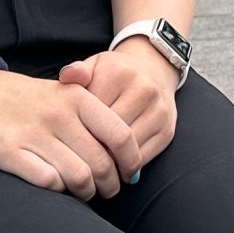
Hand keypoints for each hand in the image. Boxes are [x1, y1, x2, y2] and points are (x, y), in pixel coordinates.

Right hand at [0, 67, 142, 199]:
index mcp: (77, 98)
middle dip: (110, 185)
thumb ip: (93, 118)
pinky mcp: (9, 152)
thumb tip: (126, 153)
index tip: (130, 173)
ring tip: (85, 194)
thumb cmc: (26, 100)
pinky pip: (49, 182)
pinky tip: (57, 187)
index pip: (121, 135)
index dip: (131, 161)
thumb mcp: (63, 94)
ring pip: (79, 177)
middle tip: (108, 191)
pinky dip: (58, 191)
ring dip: (86, 193)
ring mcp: (34, 133)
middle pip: (102, 163)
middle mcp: (59, 114)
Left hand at [58, 41, 182, 177]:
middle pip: (110, 133)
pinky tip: (113, 166)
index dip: (77, 130)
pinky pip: (143, 157)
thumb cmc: (116, 74)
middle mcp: (144, 90)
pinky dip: (126, 166)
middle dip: (93, 150)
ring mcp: (158, 111)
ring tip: (94, 167)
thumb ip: (77, 72)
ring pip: (128, 149)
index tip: (67, 140)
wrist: (154, 71)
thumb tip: (66, 78)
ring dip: (110, 162)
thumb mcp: (95, 66)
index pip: (92, 113)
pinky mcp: (167, 130)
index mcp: (119, 74)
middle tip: (77, 160)